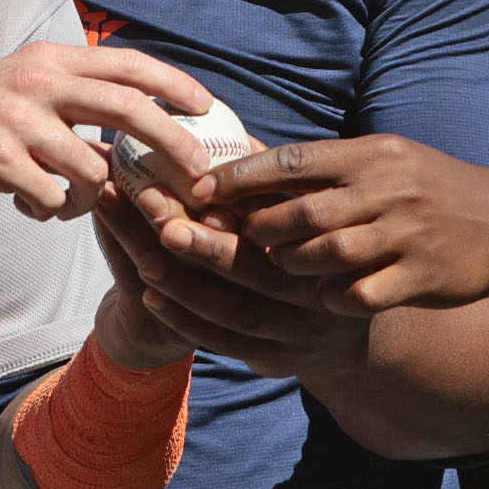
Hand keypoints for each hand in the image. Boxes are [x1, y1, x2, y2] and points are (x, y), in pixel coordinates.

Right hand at [0, 43, 215, 219]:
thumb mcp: (20, 93)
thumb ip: (71, 103)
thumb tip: (130, 135)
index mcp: (47, 60)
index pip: (127, 64)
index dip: (174, 84)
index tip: (207, 108)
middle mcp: (37, 82)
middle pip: (129, 108)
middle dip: (173, 143)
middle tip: (199, 174)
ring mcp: (17, 120)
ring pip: (93, 168)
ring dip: (92, 196)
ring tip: (65, 200)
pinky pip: (53, 198)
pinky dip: (51, 210)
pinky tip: (27, 204)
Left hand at [96, 193, 369, 382]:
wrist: (345, 336)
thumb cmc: (311, 253)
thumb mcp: (307, 215)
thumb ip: (269, 182)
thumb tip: (219, 125)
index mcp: (333, 245)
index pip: (291, 219)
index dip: (242, 202)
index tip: (196, 184)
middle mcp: (323, 292)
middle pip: (261, 270)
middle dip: (208, 246)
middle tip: (161, 219)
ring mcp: (303, 334)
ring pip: (239, 313)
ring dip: (186, 284)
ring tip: (143, 256)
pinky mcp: (281, 363)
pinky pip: (227, 344)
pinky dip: (185, 319)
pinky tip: (148, 292)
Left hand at [187, 135, 488, 311]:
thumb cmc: (432, 189)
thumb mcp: (385, 162)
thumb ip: (326, 168)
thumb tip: (251, 163)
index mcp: (372, 155)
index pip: (292, 160)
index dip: (241, 177)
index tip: (200, 190)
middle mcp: (388, 190)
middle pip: (301, 213)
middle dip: (256, 231)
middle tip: (227, 241)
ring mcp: (406, 234)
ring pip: (324, 255)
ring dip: (290, 266)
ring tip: (278, 269)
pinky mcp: (422, 276)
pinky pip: (361, 293)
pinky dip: (335, 298)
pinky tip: (326, 299)